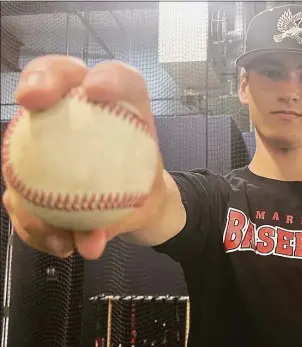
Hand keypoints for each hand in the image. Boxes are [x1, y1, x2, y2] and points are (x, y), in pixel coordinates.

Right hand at [2, 55, 165, 259]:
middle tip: (32, 100)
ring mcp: (56, 133)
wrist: (136, 210)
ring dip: (24, 172)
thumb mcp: (148, 205)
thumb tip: (90, 241)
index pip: (123, 80)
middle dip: (42, 78)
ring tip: (51, 226)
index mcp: (126, 113)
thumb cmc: (145, 192)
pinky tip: (55, 242)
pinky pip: (21, 186)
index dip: (109, 76)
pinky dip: (31, 218)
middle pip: (61, 76)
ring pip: (26, 129)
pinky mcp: (37, 164)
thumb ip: (122, 218)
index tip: (96, 91)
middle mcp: (86, 113)